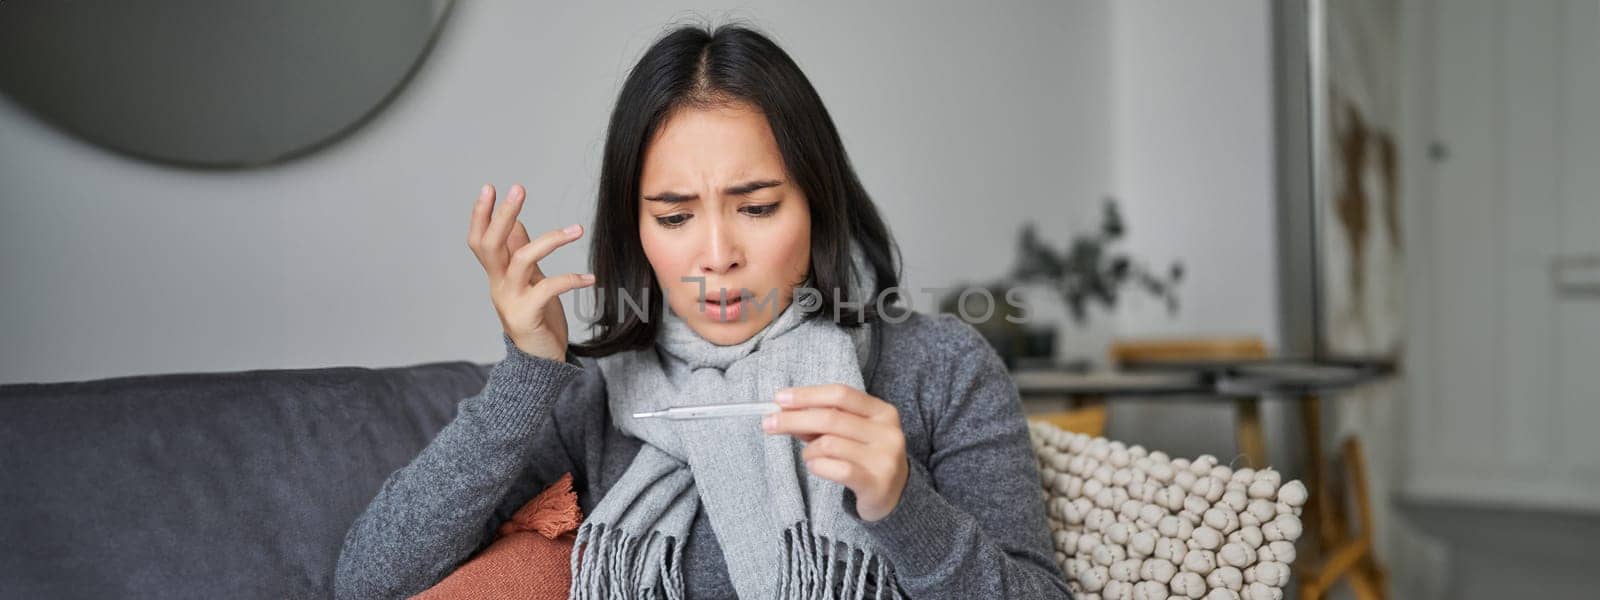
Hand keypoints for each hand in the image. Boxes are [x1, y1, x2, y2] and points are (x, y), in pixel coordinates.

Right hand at [467, 183, 593, 362]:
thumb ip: (519, 253)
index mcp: (497, 275)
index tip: (490, 187)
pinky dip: (571, 279)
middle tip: (518, 188)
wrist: (540, 362)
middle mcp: (498, 285)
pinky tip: (590, 278)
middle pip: (490, 244)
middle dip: (503, 214)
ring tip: (577, 229)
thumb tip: (516, 223)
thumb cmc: (537, 318)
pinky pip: (548, 288)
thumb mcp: (528, 281)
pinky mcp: (528, 316)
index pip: (480, 240)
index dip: (481, 214)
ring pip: (521, 260)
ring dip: (549, 240)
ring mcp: (510, 301)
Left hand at [761, 384, 908, 521]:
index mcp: (883, 411)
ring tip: (810, 456)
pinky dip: (817, 466)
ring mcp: (884, 458)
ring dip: (809, 451)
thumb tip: (785, 411)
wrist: (895, 495)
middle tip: (769, 423)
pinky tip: (816, 466)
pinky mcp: (875, 483)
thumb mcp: (851, 433)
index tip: (779, 398)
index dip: (808, 394)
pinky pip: (835, 469)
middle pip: (830, 418)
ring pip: (828, 444)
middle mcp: (887, 432)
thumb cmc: (866, 457)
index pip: (840, 394)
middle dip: (794, 419)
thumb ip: (823, 421)